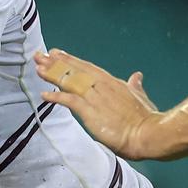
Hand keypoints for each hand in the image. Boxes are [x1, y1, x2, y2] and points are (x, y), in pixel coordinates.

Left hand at [34, 48, 160, 159]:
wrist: (149, 134)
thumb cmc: (147, 119)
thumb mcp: (140, 97)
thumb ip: (135, 86)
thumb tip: (137, 75)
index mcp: (113, 83)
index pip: (88, 68)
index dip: (72, 61)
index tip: (58, 54)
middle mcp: (102, 86)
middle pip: (75, 70)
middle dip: (56, 62)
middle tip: (40, 55)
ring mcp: (96, 98)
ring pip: (70, 81)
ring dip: (52, 74)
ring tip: (38, 68)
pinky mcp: (91, 111)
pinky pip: (69, 101)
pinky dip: (56, 97)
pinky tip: (45, 95)